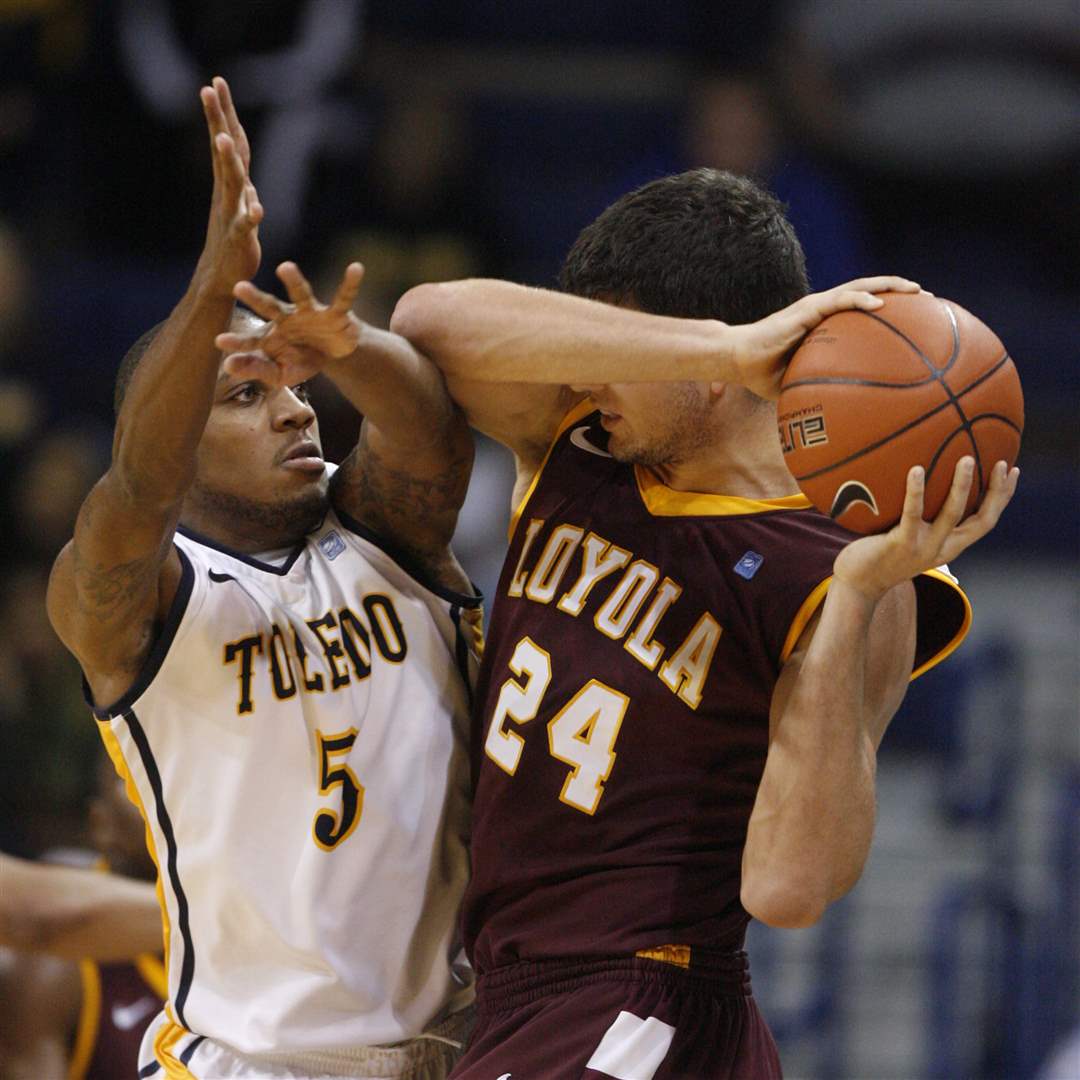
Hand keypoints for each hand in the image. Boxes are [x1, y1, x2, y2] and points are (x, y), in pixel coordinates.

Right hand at [195, 76, 261, 292]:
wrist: (220, 279)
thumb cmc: (233, 244)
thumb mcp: (241, 208)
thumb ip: (243, 187)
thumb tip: (247, 171)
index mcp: (228, 184)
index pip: (227, 142)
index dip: (222, 113)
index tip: (215, 81)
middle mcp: (226, 194)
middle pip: (224, 152)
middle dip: (217, 120)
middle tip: (208, 88)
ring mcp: (230, 216)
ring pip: (230, 184)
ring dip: (227, 161)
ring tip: (223, 138)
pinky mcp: (239, 241)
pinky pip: (245, 227)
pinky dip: (250, 216)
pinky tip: (257, 207)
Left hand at [215, 261, 365, 385]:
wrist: (334, 355)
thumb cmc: (302, 360)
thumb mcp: (279, 373)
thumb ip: (256, 369)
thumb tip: (227, 366)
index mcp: (271, 335)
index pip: (252, 340)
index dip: (238, 342)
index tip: (220, 341)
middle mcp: (288, 319)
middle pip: (269, 307)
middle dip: (255, 298)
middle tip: (238, 287)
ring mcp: (311, 313)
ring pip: (301, 295)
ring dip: (294, 281)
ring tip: (285, 267)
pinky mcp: (335, 314)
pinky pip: (344, 298)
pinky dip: (351, 284)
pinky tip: (356, 268)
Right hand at [732, 276, 922, 398]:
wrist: (737, 360)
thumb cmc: (763, 375)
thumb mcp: (799, 384)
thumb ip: (820, 390)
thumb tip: (842, 418)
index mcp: (824, 323)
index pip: (862, 307)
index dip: (891, 307)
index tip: (918, 315)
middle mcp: (823, 309)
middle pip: (869, 291)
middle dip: (900, 290)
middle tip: (929, 298)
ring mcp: (815, 306)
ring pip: (858, 287)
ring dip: (888, 286)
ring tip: (914, 291)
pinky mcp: (805, 309)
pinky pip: (837, 301)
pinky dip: (859, 299)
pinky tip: (879, 303)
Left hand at [833, 456, 1018, 601]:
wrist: (859, 586)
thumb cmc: (881, 555)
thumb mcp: (911, 539)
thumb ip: (923, 520)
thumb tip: (922, 479)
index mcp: (950, 546)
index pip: (985, 521)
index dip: (1003, 498)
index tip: (1013, 471)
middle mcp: (943, 549)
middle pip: (982, 520)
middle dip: (997, 492)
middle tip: (1002, 463)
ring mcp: (923, 548)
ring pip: (952, 514)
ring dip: (963, 486)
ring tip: (967, 459)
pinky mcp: (901, 544)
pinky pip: (912, 514)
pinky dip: (915, 491)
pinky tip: (915, 470)